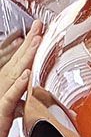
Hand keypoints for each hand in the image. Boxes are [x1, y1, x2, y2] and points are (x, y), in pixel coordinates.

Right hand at [0, 20, 42, 136]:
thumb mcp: (16, 109)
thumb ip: (26, 100)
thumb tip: (40, 97)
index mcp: (8, 83)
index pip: (21, 60)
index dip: (30, 46)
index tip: (40, 31)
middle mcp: (4, 85)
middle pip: (18, 60)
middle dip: (29, 43)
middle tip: (39, 26)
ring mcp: (2, 95)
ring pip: (15, 72)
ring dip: (26, 57)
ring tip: (36, 42)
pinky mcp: (3, 109)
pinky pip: (12, 96)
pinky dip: (19, 85)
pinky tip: (26, 75)